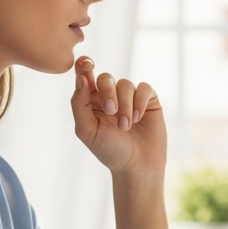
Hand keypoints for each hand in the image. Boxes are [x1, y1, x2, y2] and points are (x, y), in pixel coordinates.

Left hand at [70, 56, 165, 173]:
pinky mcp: (148, 100)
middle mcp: (110, 96)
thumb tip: (80, 77)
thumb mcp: (87, 130)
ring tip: (126, 126)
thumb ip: (79, 104)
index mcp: (91, 101)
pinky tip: (138, 118)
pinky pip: (144, 88)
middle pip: (106, 78)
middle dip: (108, 92)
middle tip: (110, 111)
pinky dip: (139, 101)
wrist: (137, 166)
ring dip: (125, 105)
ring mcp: (130, 97)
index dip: (84, 65)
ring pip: (125, 84)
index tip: (85, 62)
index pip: (85, 76)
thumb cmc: (109, 150)